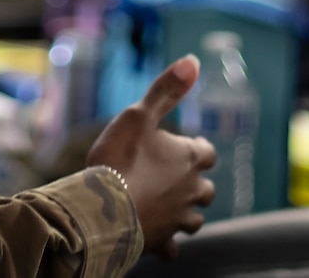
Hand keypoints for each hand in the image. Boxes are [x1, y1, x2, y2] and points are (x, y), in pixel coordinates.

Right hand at [86, 55, 217, 257]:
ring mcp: (178, 219)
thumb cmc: (119, 158)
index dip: (197, 148)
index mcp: (189, 159)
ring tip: (169, 205)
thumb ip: (166, 89)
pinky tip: (159, 239)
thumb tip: (192, 61)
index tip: (187, 145)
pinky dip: (169, 243)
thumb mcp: (139, 114)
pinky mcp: (163, 242)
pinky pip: (173, 248)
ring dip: (186, 211)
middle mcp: (191, 190)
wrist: (101, 208)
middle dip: (195, 181)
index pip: (207, 152)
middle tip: (176, 176)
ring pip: (194, 219)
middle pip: (206, 188)